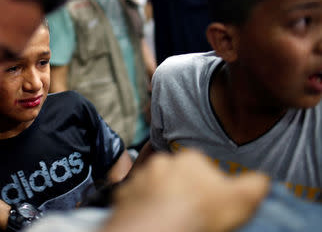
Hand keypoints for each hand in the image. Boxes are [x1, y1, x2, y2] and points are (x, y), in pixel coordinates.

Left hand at [104, 150, 269, 231]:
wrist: (158, 229)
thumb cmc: (198, 213)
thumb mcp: (242, 199)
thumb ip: (256, 185)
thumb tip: (262, 180)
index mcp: (190, 160)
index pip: (200, 168)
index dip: (206, 186)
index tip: (207, 203)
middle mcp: (162, 163)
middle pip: (175, 175)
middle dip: (180, 190)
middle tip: (186, 212)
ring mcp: (140, 178)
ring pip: (152, 186)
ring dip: (158, 198)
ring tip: (167, 217)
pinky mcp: (123, 195)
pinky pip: (133, 199)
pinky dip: (140, 208)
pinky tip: (150, 220)